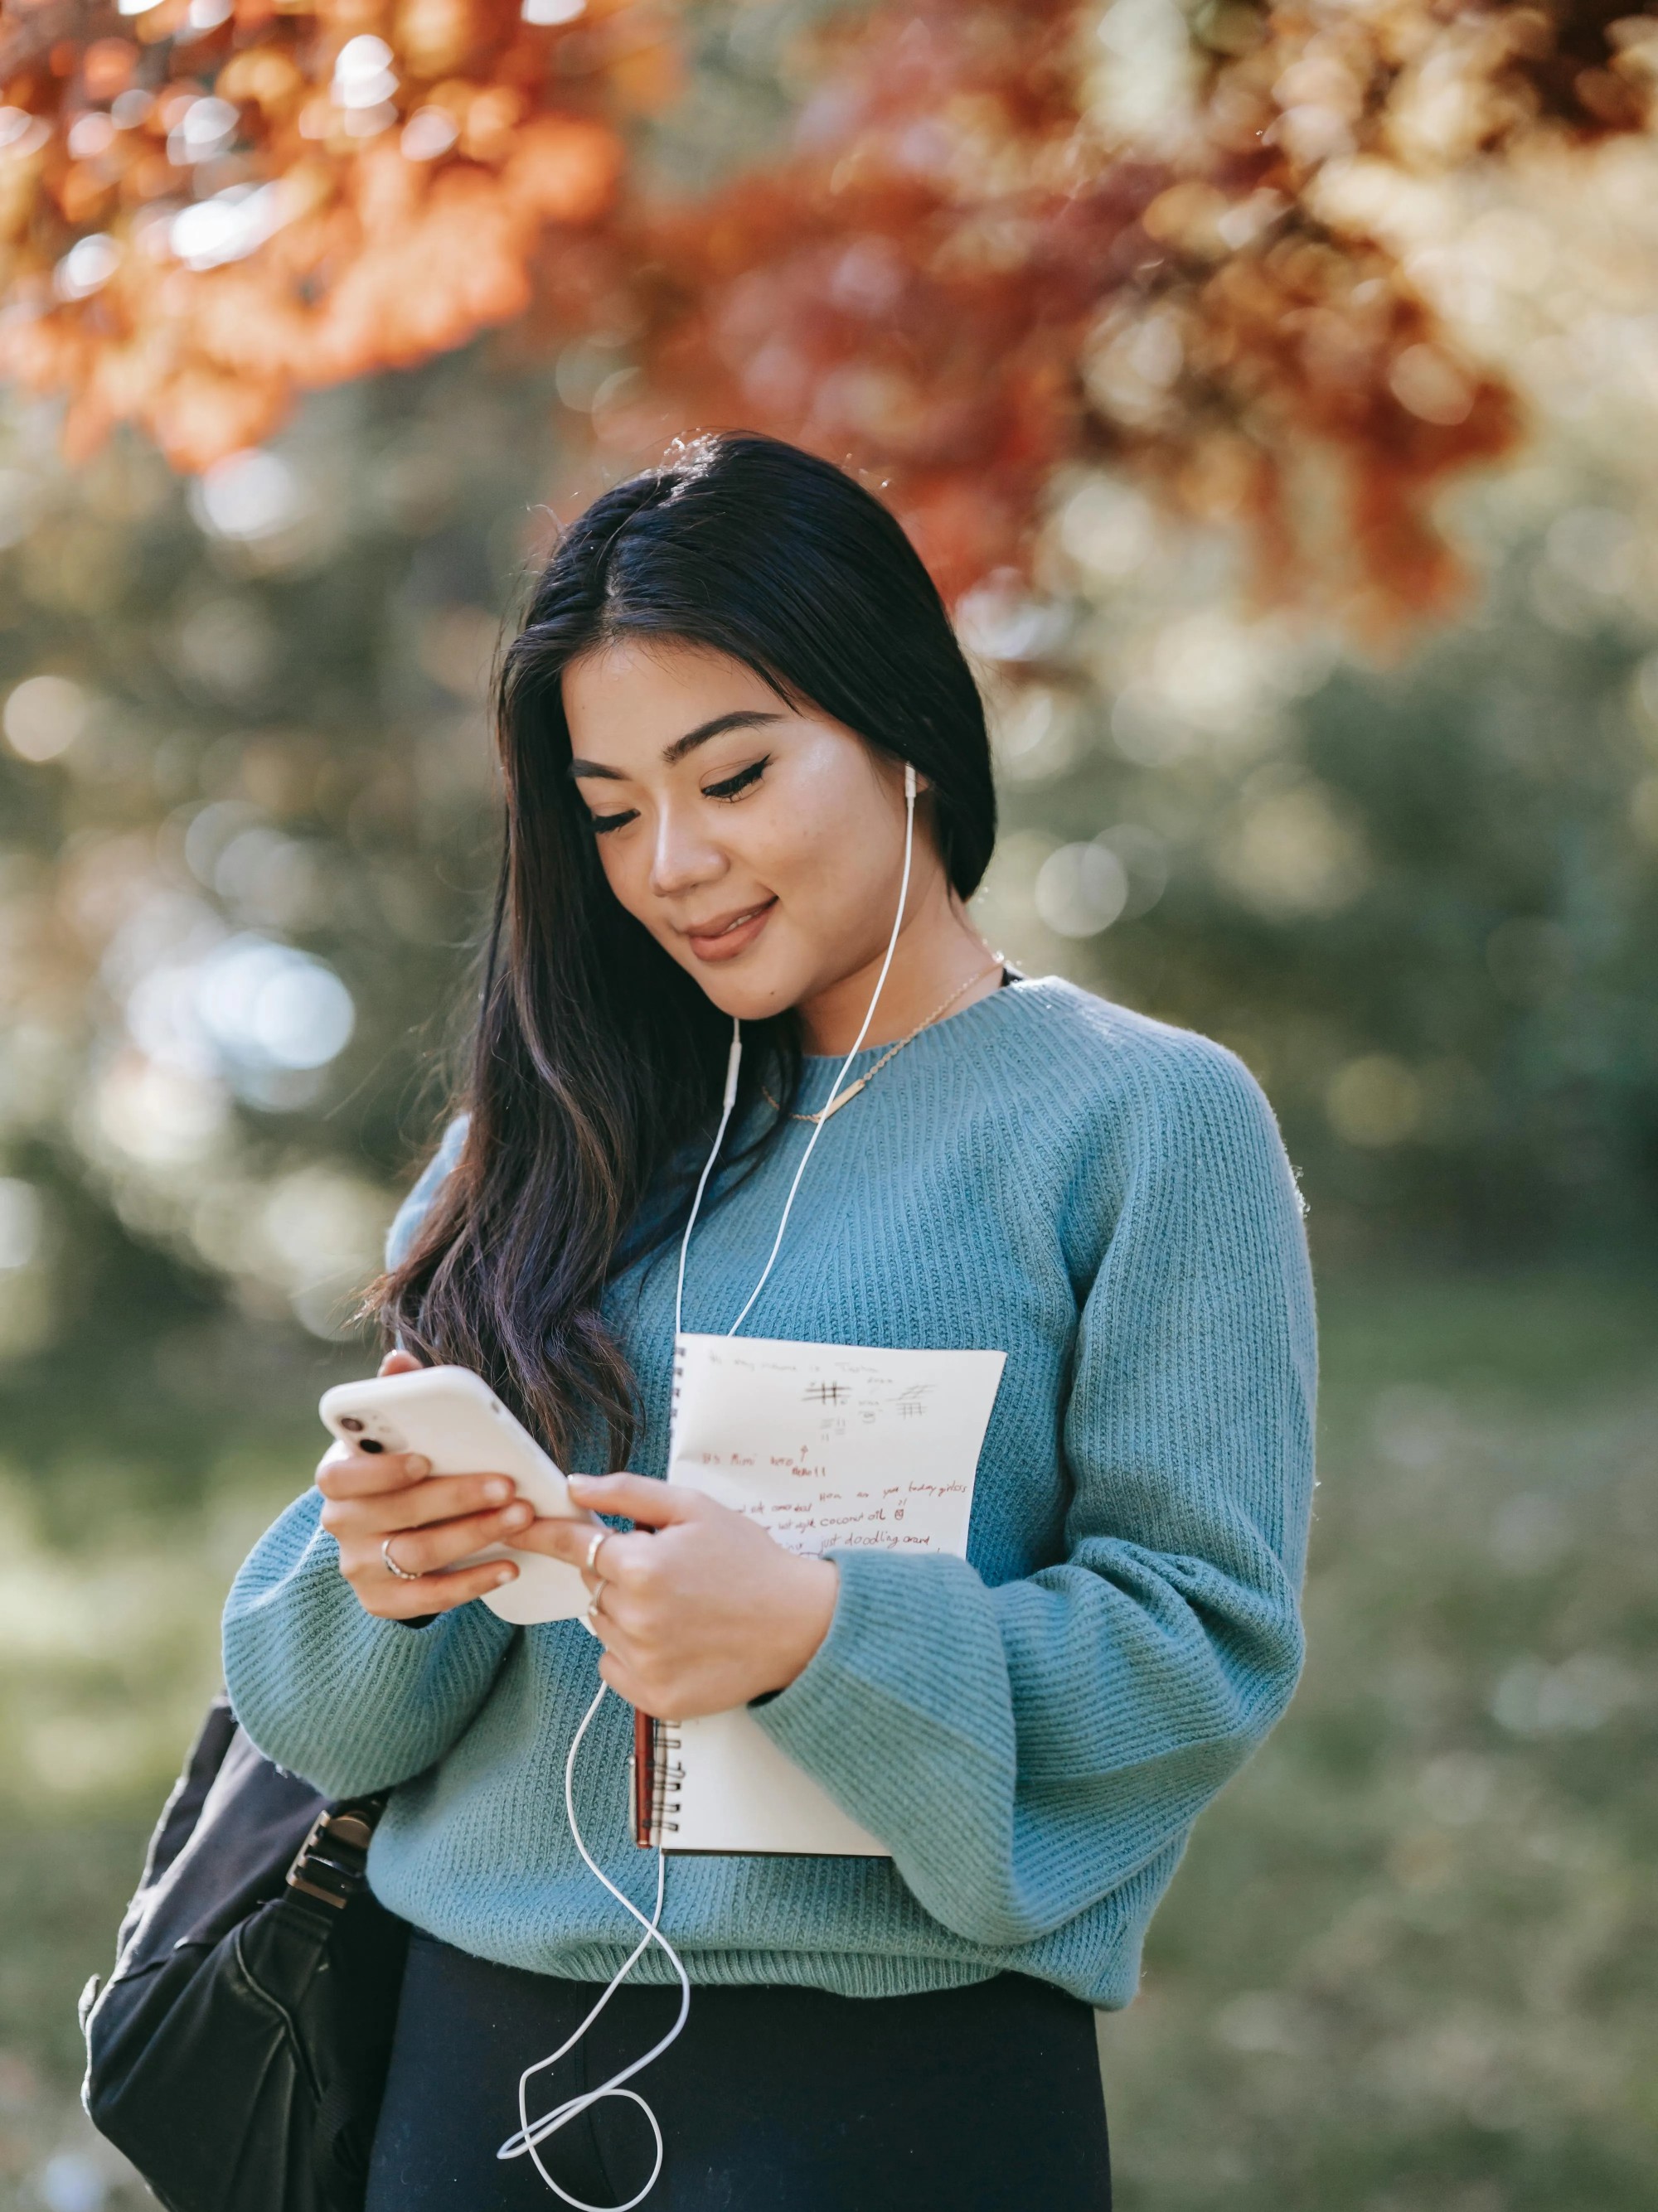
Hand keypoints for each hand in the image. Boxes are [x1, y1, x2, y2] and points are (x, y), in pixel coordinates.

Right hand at [316, 1350, 548, 1619]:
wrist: (392, 1532)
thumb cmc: (404, 1470)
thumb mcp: (398, 1435)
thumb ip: (398, 1397)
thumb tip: (397, 1360)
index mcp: (338, 1477)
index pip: (341, 1477)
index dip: (381, 1470)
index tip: (425, 1459)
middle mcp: (340, 1525)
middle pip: (396, 1515)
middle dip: (456, 1498)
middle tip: (508, 1486)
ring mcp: (358, 1567)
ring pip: (417, 1556)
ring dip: (474, 1536)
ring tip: (520, 1518)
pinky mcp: (381, 1602)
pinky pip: (427, 1600)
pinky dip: (471, 1584)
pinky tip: (508, 1566)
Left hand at [522, 1473, 838, 1717]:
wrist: (799, 1625)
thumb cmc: (750, 1562)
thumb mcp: (694, 1509)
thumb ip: (628, 1493)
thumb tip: (575, 1486)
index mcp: (642, 1565)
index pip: (573, 1545)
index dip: (544, 1533)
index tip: (520, 1527)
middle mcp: (635, 1618)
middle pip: (592, 1585)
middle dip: (617, 1573)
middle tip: (666, 1570)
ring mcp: (644, 1663)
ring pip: (603, 1626)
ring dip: (626, 1613)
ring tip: (680, 1607)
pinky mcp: (654, 1698)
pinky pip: (614, 1666)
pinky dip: (633, 1653)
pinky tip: (675, 1640)